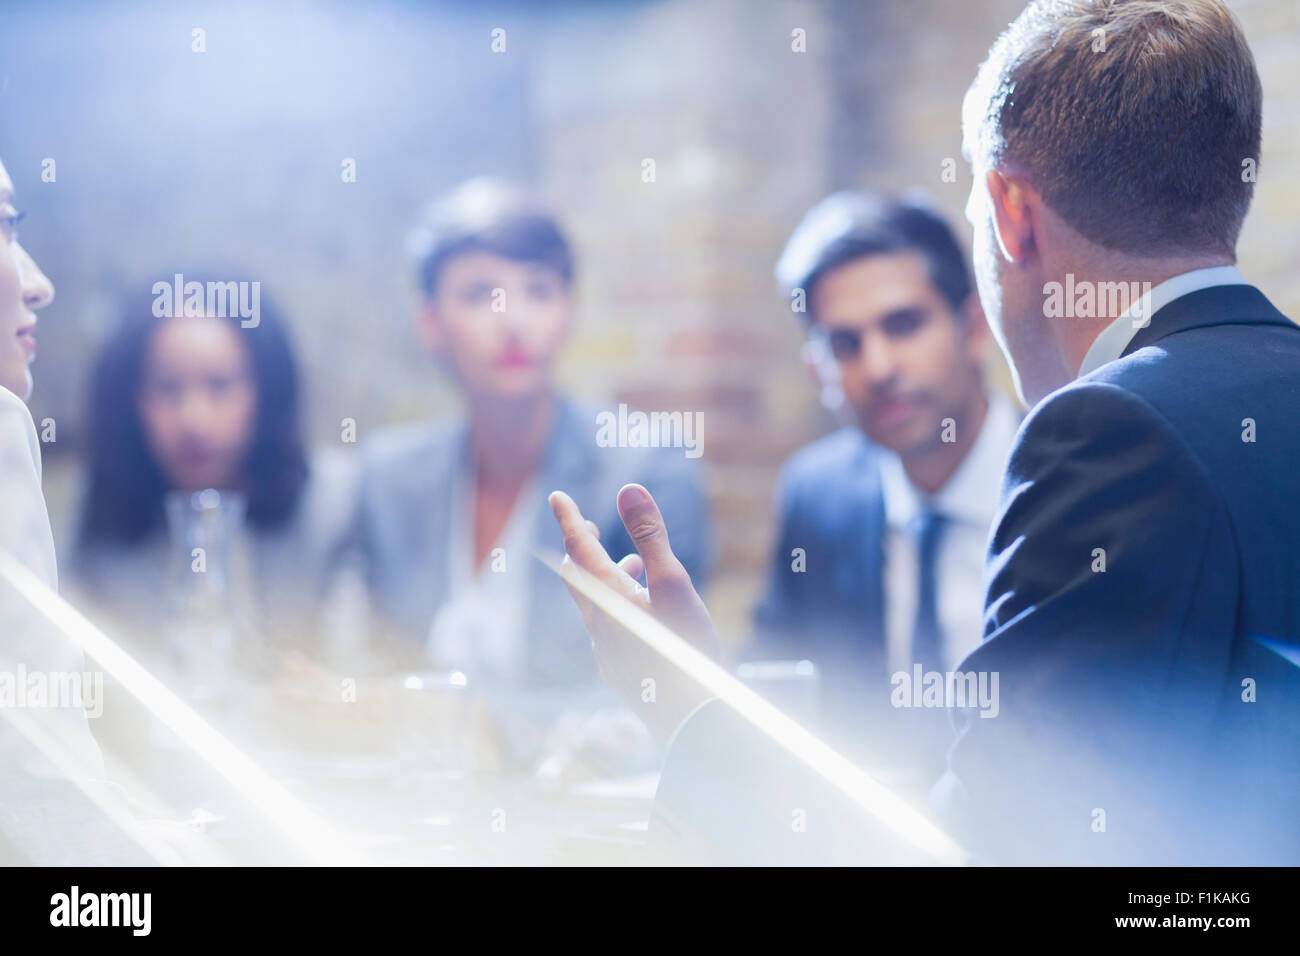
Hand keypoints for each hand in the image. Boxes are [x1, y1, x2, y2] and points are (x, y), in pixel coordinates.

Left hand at [548, 483, 717, 740]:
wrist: (691, 718)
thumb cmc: (686, 649)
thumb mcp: (674, 583)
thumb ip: (651, 536)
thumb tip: (628, 489)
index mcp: (608, 598)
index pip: (578, 548)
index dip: (568, 518)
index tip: (556, 496)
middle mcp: (599, 624)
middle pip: (578, 577)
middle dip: (581, 548)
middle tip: (586, 527)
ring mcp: (606, 652)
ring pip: (595, 605)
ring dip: (607, 578)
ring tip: (633, 565)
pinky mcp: (618, 672)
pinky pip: (606, 630)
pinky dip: (616, 608)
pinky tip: (640, 615)